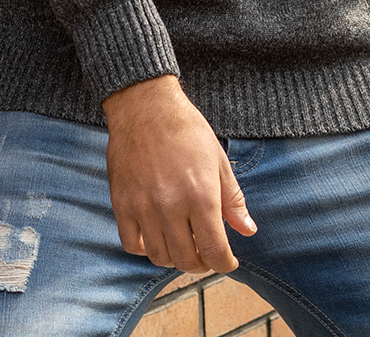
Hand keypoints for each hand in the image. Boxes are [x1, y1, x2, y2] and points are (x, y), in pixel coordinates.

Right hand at [103, 75, 256, 271]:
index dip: (224, 263)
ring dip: (174, 257)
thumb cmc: (186, 129)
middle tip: (205, 252)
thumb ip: (232, 199)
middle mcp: (171, 206)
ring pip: (159, 256)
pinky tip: (155, 234)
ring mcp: (143, 207)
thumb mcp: (218, 159)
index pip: (214, 251)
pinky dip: (145, 247)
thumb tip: (247, 230)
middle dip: (201, 263)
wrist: (145, 106)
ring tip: (182, 242)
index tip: (227, 261)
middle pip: (186, 260)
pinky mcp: (121, 203)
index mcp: (201, 195)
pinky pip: (131, 244)